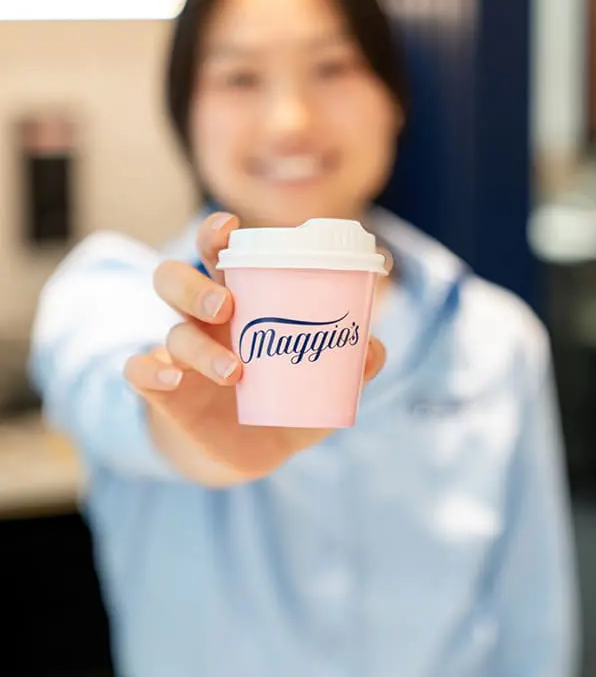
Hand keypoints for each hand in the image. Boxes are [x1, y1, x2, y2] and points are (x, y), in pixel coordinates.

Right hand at [125, 212, 385, 484]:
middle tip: (229, 304)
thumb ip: (350, 365)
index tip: (230, 226)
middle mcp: (202, 320)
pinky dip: (150, 373)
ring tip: (236, 371)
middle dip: (196, 284)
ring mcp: (179, 355)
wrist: (251, 450)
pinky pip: (139, 373)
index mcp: (238, 300)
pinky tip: (171, 380)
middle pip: (175, 280)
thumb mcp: (321, 382)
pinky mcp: (165, 393)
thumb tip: (374, 347)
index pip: (217, 255)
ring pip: (171, 331)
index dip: (215, 234)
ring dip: (199, 347)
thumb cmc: (286, 398)